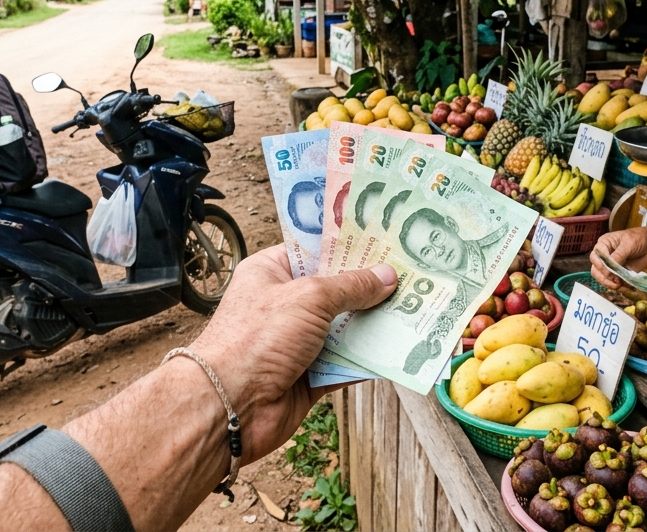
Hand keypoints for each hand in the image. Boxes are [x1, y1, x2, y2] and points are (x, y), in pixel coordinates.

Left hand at [188, 245, 396, 462]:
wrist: (230, 406)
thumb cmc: (257, 338)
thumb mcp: (309, 297)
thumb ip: (351, 286)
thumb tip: (386, 276)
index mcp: (271, 273)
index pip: (314, 252)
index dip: (348, 246)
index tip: (385, 240)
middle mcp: (284, 305)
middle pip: (335, 291)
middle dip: (370, 287)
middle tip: (413, 275)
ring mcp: (297, 343)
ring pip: (345, 329)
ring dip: (374, 325)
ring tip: (416, 310)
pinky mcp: (309, 377)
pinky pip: (346, 364)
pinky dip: (368, 360)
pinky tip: (400, 350)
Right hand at [589, 228, 646, 288]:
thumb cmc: (638, 239)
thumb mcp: (629, 244)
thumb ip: (619, 255)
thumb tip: (611, 267)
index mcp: (604, 244)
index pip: (596, 256)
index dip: (601, 265)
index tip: (610, 272)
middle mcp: (604, 255)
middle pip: (595, 268)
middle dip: (604, 276)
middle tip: (615, 281)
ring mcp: (610, 266)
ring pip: (601, 277)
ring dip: (608, 283)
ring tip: (619, 285)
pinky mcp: (617, 273)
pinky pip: (612, 281)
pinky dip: (616, 285)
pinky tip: (623, 285)